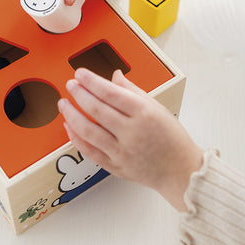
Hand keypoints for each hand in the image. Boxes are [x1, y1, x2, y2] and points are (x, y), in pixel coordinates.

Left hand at [58, 68, 202, 211]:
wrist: (181, 172)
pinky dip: (76, 139)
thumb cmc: (172, 138)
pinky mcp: (115, 166)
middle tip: (70, 85)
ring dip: (72, 115)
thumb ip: (133, 91)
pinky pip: (90, 152)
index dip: (92, 81)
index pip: (111, 92)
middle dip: (79, 94)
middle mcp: (131, 131)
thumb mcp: (157, 108)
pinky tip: (69, 127)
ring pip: (89, 131)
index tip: (80, 73)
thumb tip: (114, 76)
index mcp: (144, 113)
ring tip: (63, 103)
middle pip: (97, 109)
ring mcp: (122, 151)